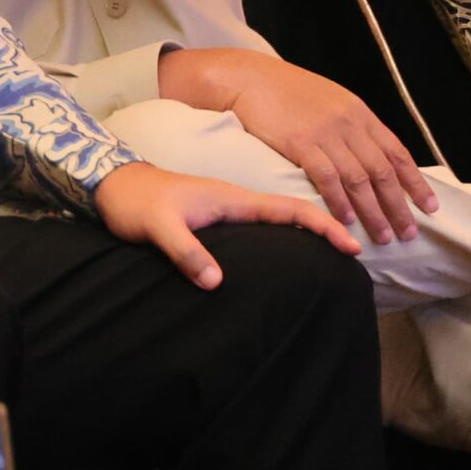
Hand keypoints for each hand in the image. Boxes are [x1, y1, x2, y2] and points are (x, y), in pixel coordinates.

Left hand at [93, 160, 360, 288]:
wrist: (114, 187)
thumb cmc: (137, 203)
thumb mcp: (159, 227)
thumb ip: (187, 251)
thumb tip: (216, 282)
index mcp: (231, 198)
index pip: (287, 209)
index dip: (322, 225)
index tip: (350, 244)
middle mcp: (235, 201)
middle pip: (291, 214)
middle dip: (325, 230)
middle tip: (356, 255)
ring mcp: (226, 210)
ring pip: (277, 221)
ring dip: (306, 235)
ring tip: (332, 258)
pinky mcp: (216, 221)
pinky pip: (259, 230)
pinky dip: (281, 240)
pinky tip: (286, 257)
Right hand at [158, 47, 435, 244]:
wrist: (252, 78)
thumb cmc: (290, 92)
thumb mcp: (332, 102)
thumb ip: (353, 127)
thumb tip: (372, 155)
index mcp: (359, 113)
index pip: (397, 152)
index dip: (415, 182)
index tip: (429, 207)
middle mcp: (348, 123)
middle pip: (382, 171)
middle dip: (399, 205)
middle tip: (408, 233)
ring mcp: (325, 133)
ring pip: (359, 179)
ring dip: (373, 212)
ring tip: (383, 237)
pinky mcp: (300, 143)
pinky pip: (326, 178)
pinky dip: (339, 202)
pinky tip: (345, 221)